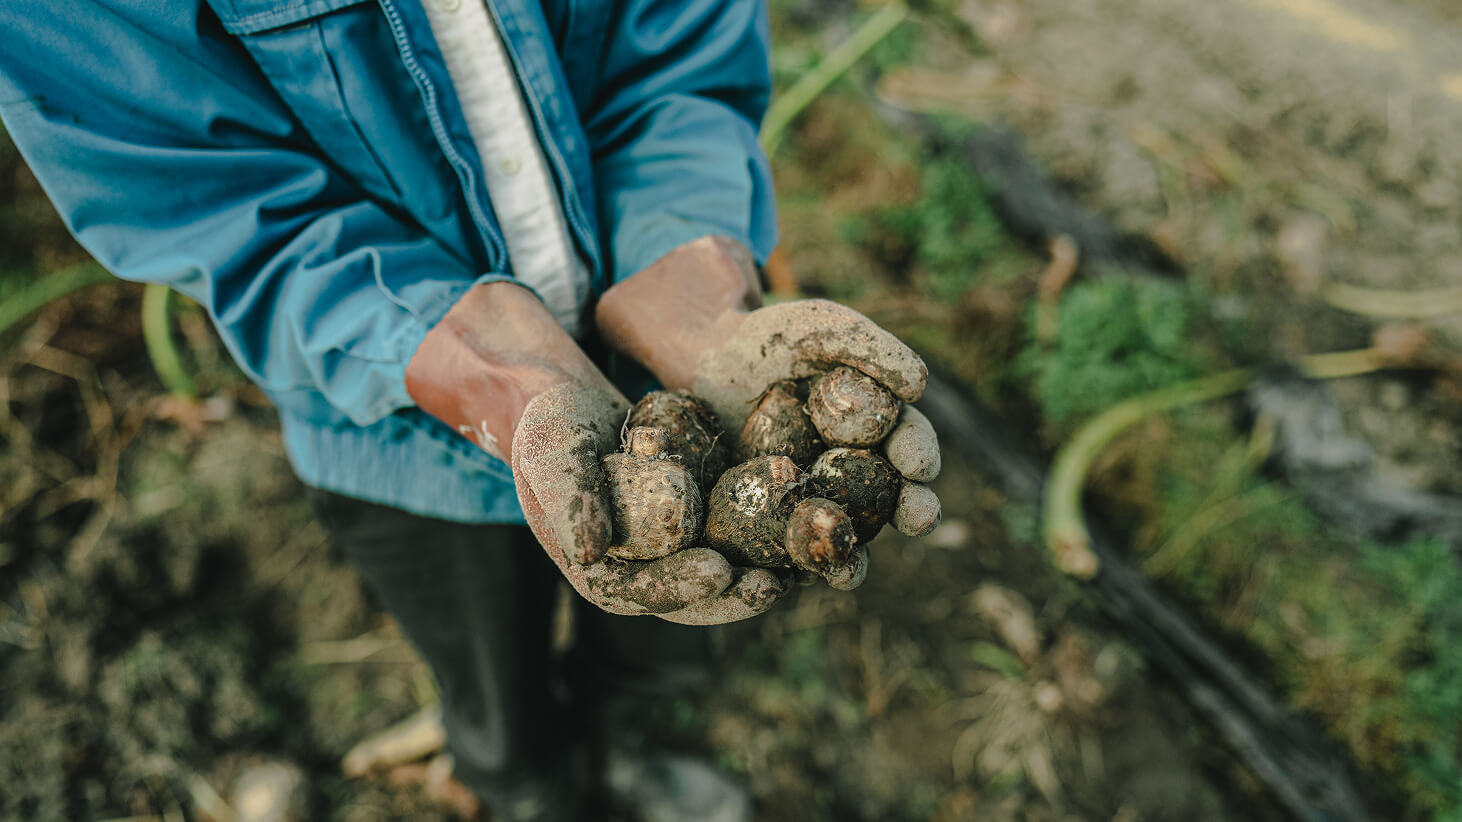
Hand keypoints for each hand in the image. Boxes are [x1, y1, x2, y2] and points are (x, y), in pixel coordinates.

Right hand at [407, 281, 782, 622]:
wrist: (569, 402)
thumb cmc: (551, 428)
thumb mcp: (553, 456)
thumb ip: (571, 501)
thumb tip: (591, 553)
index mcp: (598, 570)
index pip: (641, 594)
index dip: (680, 588)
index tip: (719, 573)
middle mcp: (638, 568)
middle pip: (689, 595)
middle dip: (732, 595)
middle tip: (771, 585)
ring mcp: (670, 547)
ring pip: (719, 571)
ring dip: (756, 574)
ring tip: (797, 569)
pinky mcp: (696, 520)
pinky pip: (733, 535)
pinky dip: (763, 537)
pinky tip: (798, 526)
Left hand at [596, 238, 943, 587]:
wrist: (707, 358)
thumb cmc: (772, 336)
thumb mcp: (821, 327)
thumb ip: (869, 348)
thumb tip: (920, 387)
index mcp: (880, 426)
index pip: (909, 442)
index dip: (918, 454)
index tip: (918, 464)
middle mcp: (857, 469)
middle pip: (893, 497)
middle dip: (911, 510)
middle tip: (918, 519)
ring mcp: (817, 497)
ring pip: (848, 532)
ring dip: (859, 553)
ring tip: (861, 565)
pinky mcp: (774, 518)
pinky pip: (791, 546)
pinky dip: (798, 564)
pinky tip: (800, 576)